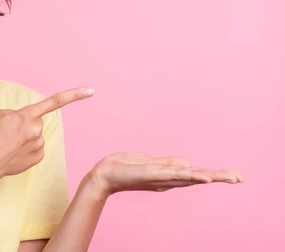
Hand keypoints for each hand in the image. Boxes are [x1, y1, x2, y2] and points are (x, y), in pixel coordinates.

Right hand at [0, 87, 94, 185]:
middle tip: (8, 134)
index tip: (90, 91)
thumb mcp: (1, 116)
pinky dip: (26, 150)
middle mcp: (36, 129)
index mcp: (27, 115)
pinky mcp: (38, 158)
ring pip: (36, 136)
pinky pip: (36, 148)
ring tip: (8, 145)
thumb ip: (19, 114)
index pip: (55, 101)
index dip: (74, 95)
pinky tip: (14, 154)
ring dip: (25, 138)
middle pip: (37, 122)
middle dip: (26, 125)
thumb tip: (29, 122)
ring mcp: (39, 145)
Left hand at [85, 153, 243, 196]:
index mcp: (168, 175)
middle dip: (219, 177)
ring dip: (210, 176)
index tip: (235, 176)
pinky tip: (201, 177)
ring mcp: (160, 178)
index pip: (196, 174)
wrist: (103, 175)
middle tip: (240, 178)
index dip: (215, 175)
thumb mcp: (149, 163)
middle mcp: (168, 180)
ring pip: (189, 177)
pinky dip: (187, 176)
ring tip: (229, 177)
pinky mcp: (150, 174)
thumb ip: (168, 164)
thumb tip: (189, 163)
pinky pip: (172, 175)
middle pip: (198, 177)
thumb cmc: (123, 168)